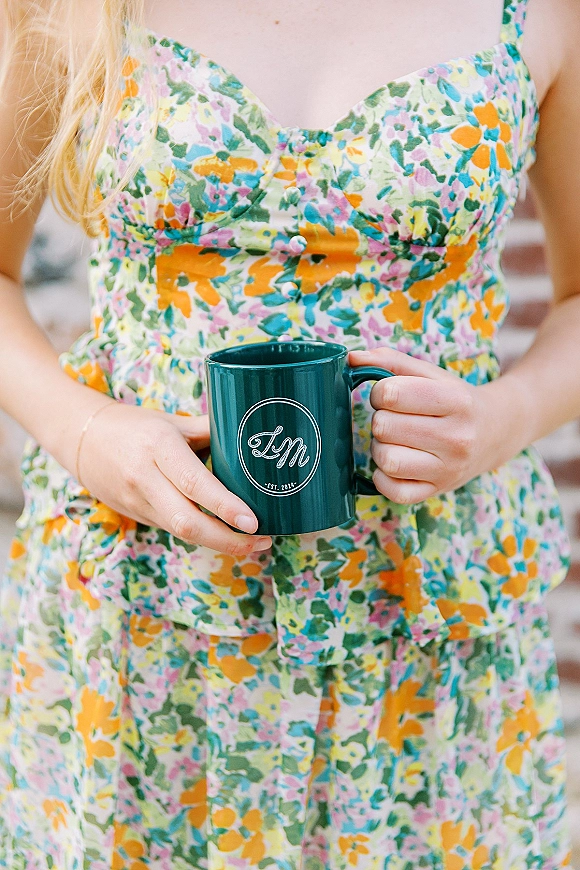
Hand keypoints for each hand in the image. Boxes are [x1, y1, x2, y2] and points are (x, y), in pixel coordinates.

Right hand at [75, 400, 271, 555]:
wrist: (82, 440)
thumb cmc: (135, 426)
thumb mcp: (172, 421)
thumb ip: (210, 430)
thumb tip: (252, 435)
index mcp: (159, 447)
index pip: (194, 483)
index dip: (225, 507)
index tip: (253, 522)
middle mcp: (145, 478)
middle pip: (187, 522)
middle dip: (228, 540)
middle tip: (262, 541)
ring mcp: (138, 502)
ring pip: (182, 532)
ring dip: (220, 543)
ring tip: (254, 543)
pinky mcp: (137, 516)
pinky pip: (174, 530)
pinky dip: (202, 535)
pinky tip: (226, 535)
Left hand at [348, 347, 524, 504]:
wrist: (496, 432)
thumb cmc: (454, 400)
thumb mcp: (431, 374)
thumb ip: (390, 361)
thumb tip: (351, 358)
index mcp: (455, 401)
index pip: (391, 393)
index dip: (379, 392)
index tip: (389, 395)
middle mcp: (456, 437)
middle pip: (384, 427)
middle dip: (380, 419)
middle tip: (392, 419)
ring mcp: (448, 469)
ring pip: (386, 460)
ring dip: (380, 448)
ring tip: (394, 441)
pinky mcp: (436, 491)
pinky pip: (393, 491)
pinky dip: (383, 477)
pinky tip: (394, 463)